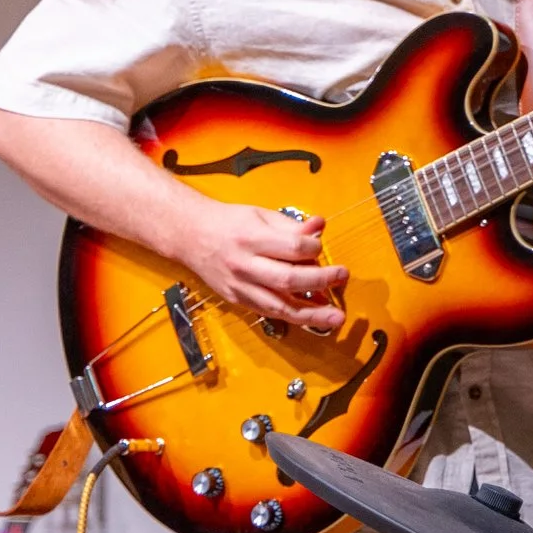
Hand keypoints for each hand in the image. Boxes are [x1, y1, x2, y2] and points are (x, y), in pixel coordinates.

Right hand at [174, 200, 347, 328]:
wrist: (191, 235)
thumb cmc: (227, 223)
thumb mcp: (260, 215)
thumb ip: (291, 226)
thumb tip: (320, 227)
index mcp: (251, 238)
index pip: (293, 248)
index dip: (314, 248)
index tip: (319, 246)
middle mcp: (244, 265)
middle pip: (288, 280)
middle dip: (321, 281)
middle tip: (341, 276)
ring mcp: (240, 286)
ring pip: (279, 305)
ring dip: (311, 313)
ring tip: (335, 317)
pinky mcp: (238, 300)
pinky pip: (269, 312)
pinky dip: (292, 316)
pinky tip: (312, 317)